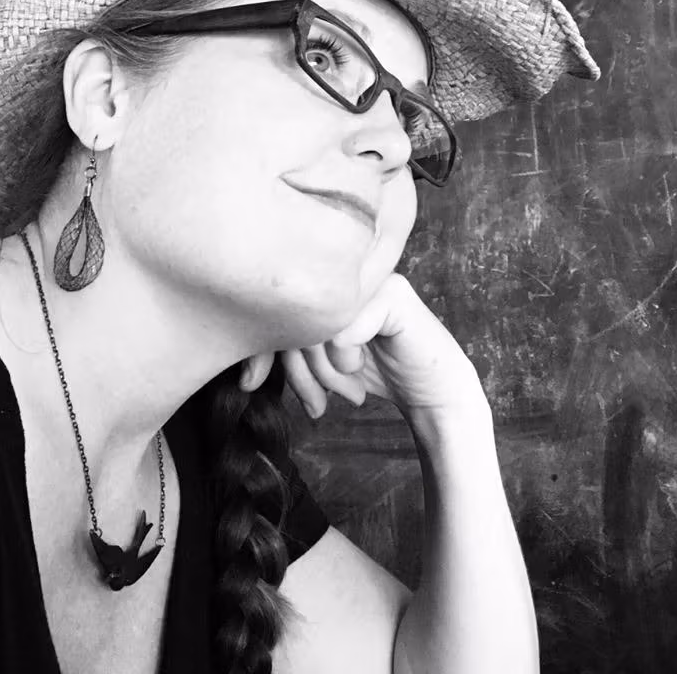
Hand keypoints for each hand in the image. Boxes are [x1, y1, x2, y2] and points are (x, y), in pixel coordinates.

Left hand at [239, 274, 487, 419]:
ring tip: (346, 391)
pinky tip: (360, 373)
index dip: (257, 347)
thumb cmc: (376, 373)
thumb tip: (244, 377)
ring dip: (324, 373)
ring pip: (315, 325)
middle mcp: (344, 272)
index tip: (250, 382)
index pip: (273, 306)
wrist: (432, 393)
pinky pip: (343, 331)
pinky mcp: (393, 295)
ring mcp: (370, 279)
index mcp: (323, 281)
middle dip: (298, 372)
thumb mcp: (319, 363)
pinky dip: (346, 361)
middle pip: (291, 316)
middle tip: (317, 402)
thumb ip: (287, 354)